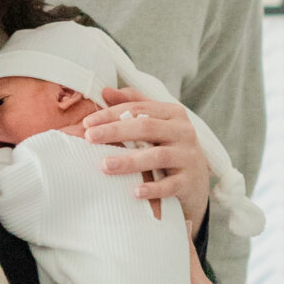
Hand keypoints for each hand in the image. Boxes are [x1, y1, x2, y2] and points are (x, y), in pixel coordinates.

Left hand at [84, 89, 210, 232]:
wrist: (196, 180)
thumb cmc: (169, 146)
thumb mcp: (156, 122)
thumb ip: (134, 105)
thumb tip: (106, 92)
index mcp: (173, 113)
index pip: (139, 109)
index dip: (111, 115)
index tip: (87, 123)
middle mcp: (183, 132)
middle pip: (147, 128)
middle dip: (115, 131)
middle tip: (89, 138)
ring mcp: (188, 157)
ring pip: (158, 156)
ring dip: (130, 161)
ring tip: (105, 165)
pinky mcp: (189, 181)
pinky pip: (170, 185)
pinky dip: (153, 189)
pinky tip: (135, 192)